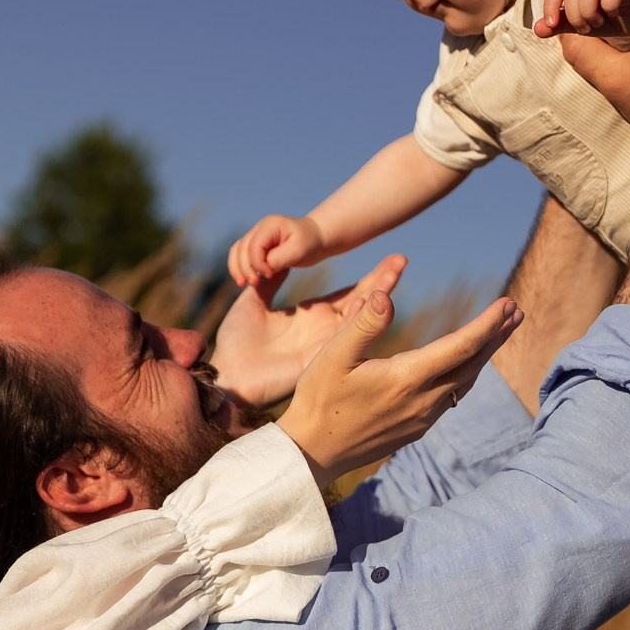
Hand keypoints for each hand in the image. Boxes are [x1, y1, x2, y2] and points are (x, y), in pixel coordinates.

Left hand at [212, 255, 408, 407]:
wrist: (227, 374)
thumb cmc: (236, 343)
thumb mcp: (253, 301)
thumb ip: (270, 280)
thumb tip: (279, 255)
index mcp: (312, 314)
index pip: (349, 292)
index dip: (370, 277)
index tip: (391, 260)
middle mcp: (324, 328)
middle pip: (362, 301)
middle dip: (382, 281)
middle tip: (402, 260)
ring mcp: (324, 344)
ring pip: (358, 318)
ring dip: (376, 297)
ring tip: (394, 274)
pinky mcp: (318, 358)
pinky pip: (342, 338)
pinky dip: (356, 320)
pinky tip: (368, 302)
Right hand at [227, 213, 328, 287]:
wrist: (314, 238)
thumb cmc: (309, 242)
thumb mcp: (298, 250)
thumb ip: (280, 258)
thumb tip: (265, 267)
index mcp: (269, 226)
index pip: (254, 245)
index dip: (258, 263)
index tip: (270, 275)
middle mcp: (259, 229)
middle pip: (241, 248)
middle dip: (244, 267)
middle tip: (253, 284)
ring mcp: (255, 236)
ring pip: (237, 252)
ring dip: (237, 268)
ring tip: (242, 284)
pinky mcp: (255, 246)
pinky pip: (240, 256)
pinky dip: (239, 268)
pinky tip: (245, 280)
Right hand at [276, 284, 521, 486]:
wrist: (312, 453)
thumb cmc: (318, 400)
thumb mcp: (332, 356)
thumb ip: (363, 324)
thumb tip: (388, 295)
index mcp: (408, 378)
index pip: (462, 346)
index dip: (488, 324)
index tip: (507, 303)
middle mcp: (424, 400)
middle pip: (473, 364)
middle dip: (497, 336)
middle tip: (516, 312)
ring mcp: (423, 418)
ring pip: (465, 383)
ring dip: (484, 356)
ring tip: (499, 334)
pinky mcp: (416, 429)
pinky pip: (452, 398)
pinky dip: (466, 375)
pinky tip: (465, 366)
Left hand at [534, 0, 629, 41]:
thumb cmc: (609, 17)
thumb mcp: (581, 24)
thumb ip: (560, 25)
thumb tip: (537, 30)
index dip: (550, 7)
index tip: (552, 25)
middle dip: (574, 16)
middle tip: (587, 28)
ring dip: (589, 13)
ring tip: (598, 22)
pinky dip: (609, 9)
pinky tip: (614, 14)